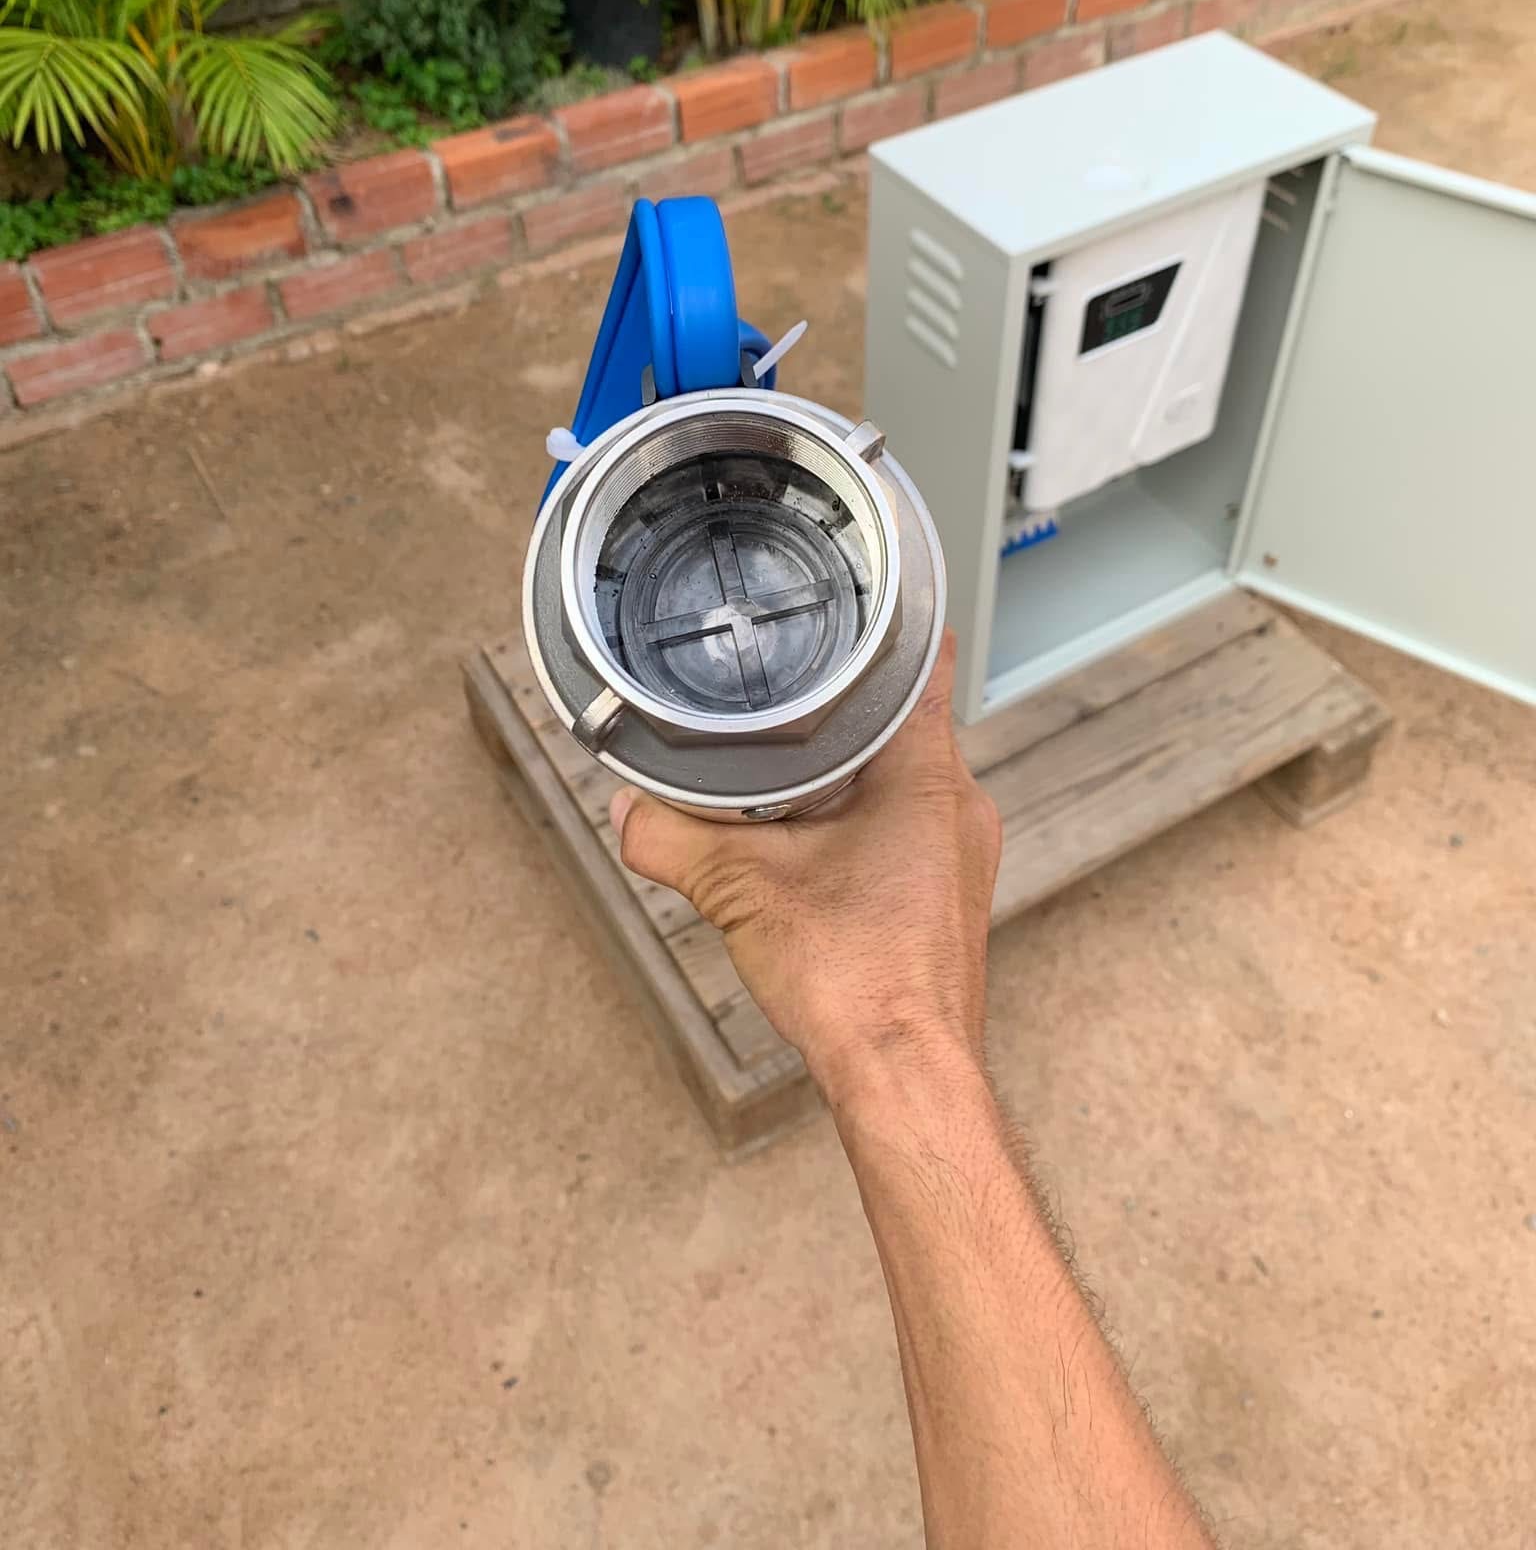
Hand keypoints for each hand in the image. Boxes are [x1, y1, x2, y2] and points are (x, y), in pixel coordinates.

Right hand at [609, 633, 1001, 1099]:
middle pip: (906, 720)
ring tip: (787, 763)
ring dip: (851, 769)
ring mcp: (961, 857)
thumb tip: (629, 809)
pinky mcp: (948, 899)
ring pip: (906, 779)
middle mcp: (961, 807)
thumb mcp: (740, 891)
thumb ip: (673, 838)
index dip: (891, 619)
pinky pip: (908, 829)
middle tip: (788, 684)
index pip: (925, 660)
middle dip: (846, 705)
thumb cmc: (857, 982)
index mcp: (928, 776)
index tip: (858, 592)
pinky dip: (862, 819)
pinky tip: (812, 841)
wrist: (907, 1076)